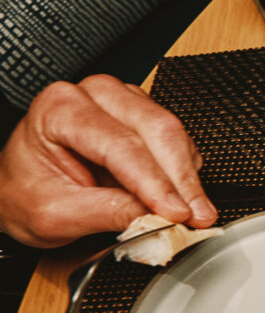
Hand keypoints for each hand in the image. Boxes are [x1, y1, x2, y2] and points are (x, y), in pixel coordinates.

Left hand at [0, 76, 216, 248]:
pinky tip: (177, 193)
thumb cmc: (24, 193)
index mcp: (60, 109)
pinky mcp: (142, 116)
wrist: (19, 190)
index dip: (154, 182)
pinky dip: (184, 170)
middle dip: (181, 178)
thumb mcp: (54, 214)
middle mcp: (94, 95)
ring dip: (186, 175)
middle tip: (197, 214)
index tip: (177, 213)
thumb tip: (153, 217)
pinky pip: (177, 139)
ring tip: (189, 211)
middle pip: (156, 129)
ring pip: (172, 133)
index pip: (120, 145)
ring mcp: (122, 101)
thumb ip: (105, 212)